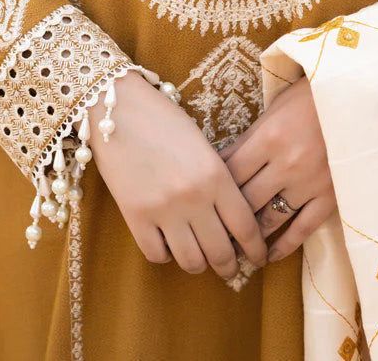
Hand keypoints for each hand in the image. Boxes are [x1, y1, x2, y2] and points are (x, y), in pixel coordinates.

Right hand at [88, 70, 267, 279]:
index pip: (246, 227)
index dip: (256, 250)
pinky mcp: (135, 217)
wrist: (118, 109)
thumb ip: (219, 180)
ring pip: (191, 262)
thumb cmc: (164, 119)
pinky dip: (166, 255)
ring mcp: (164, 210)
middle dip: (229, 266)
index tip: (259, 258)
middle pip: (221, 252)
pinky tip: (168, 243)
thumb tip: (232, 217)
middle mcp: (194, 198)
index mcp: (217, 175)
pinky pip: (157, 255)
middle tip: (230, 268)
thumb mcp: (203, 145)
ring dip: (199, 264)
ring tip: (200, 258)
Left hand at [220, 76, 335, 261]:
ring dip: (251, 236)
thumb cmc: (309, 97)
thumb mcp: (274, 109)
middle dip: (226, 218)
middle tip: (212, 233)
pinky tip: (270, 255)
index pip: (230, 173)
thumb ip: (250, 138)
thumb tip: (221, 164)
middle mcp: (285, 164)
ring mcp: (308, 183)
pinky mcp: (330, 196)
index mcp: (268, 138)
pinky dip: (284, 245)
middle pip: (245, 200)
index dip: (213, 190)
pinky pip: (303, 229)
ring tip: (236, 248)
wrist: (356, 97)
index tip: (202, 204)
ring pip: (270, 219)